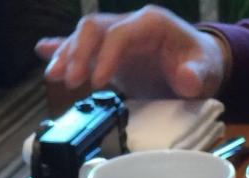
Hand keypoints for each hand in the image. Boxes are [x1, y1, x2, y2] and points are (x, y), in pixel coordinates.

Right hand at [35, 7, 226, 100]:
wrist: (199, 65)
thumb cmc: (201, 65)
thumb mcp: (206, 71)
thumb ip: (196, 75)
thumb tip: (186, 79)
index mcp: (151, 24)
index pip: (120, 33)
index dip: (106, 56)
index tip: (98, 82)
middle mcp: (129, 25)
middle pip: (94, 29)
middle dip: (78, 52)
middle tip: (69, 81)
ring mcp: (117, 38)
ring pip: (84, 37)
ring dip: (66, 55)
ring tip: (52, 77)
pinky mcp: (110, 54)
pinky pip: (83, 46)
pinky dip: (62, 48)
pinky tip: (42, 51)